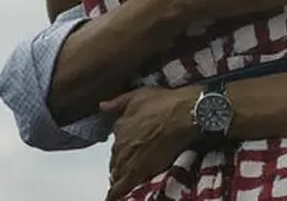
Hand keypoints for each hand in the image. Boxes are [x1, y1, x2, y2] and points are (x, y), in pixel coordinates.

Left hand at [101, 86, 200, 200]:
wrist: (184, 114)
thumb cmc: (165, 102)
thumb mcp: (138, 96)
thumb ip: (118, 103)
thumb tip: (102, 106)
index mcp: (119, 127)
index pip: (115, 144)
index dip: (121, 149)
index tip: (126, 150)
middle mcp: (120, 144)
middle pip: (115, 160)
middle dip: (119, 163)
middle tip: (127, 166)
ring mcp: (128, 158)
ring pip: (117, 173)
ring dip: (119, 176)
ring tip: (123, 181)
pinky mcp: (139, 171)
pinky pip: (122, 187)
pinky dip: (117, 192)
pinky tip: (114, 197)